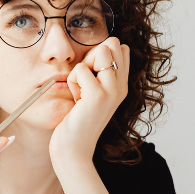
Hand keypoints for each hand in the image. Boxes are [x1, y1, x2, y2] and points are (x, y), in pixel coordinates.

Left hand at [49, 37, 129, 168]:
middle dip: (91, 57)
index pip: (120, 48)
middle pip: (111, 44)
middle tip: (84, 83)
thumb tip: (106, 44)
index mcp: (122, 84)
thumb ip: (99, 72)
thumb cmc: (77, 121)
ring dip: (82, 69)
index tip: (91, 78)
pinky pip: (80, 69)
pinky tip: (76, 100)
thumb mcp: (92, 93)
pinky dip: (72, 82)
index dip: (99, 55)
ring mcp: (112, 90)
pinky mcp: (98, 96)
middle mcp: (121, 86)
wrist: (74, 149)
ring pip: (100, 51)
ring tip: (81, 91)